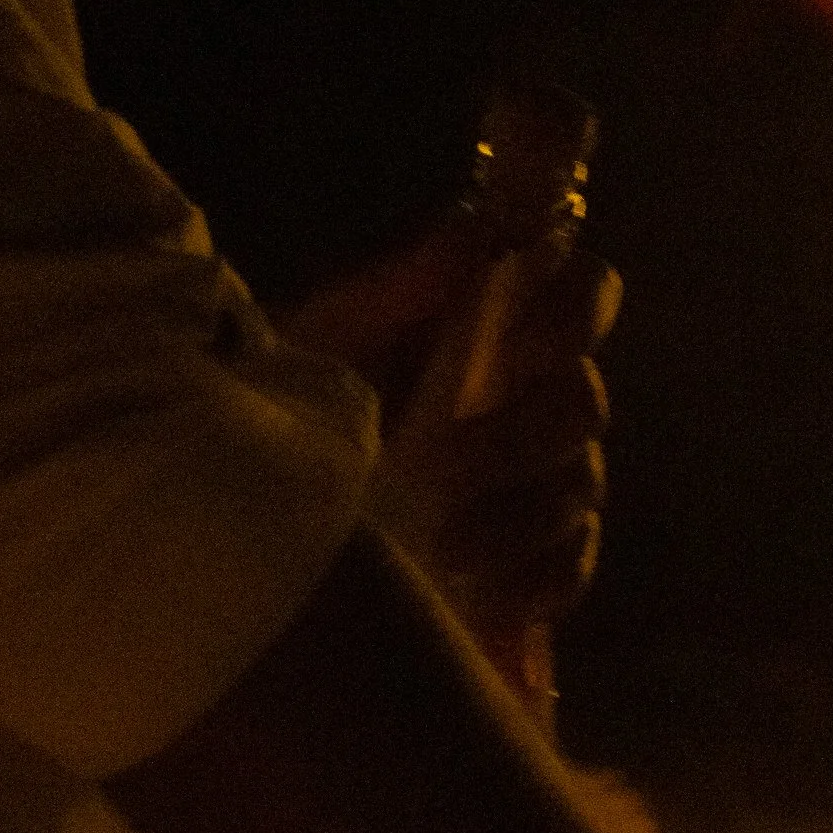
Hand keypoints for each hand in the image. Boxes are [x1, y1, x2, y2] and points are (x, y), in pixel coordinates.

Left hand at [277, 217, 620, 625]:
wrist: (245, 508)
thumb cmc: (289, 400)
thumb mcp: (324, 340)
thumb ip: (398, 291)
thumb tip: (473, 233)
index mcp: (498, 330)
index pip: (586, 293)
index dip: (577, 312)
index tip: (523, 344)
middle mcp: (535, 399)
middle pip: (583, 405)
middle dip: (523, 437)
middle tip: (448, 466)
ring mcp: (543, 482)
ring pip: (579, 491)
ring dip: (521, 521)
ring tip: (447, 549)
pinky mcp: (534, 561)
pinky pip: (569, 570)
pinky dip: (538, 585)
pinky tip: (485, 598)